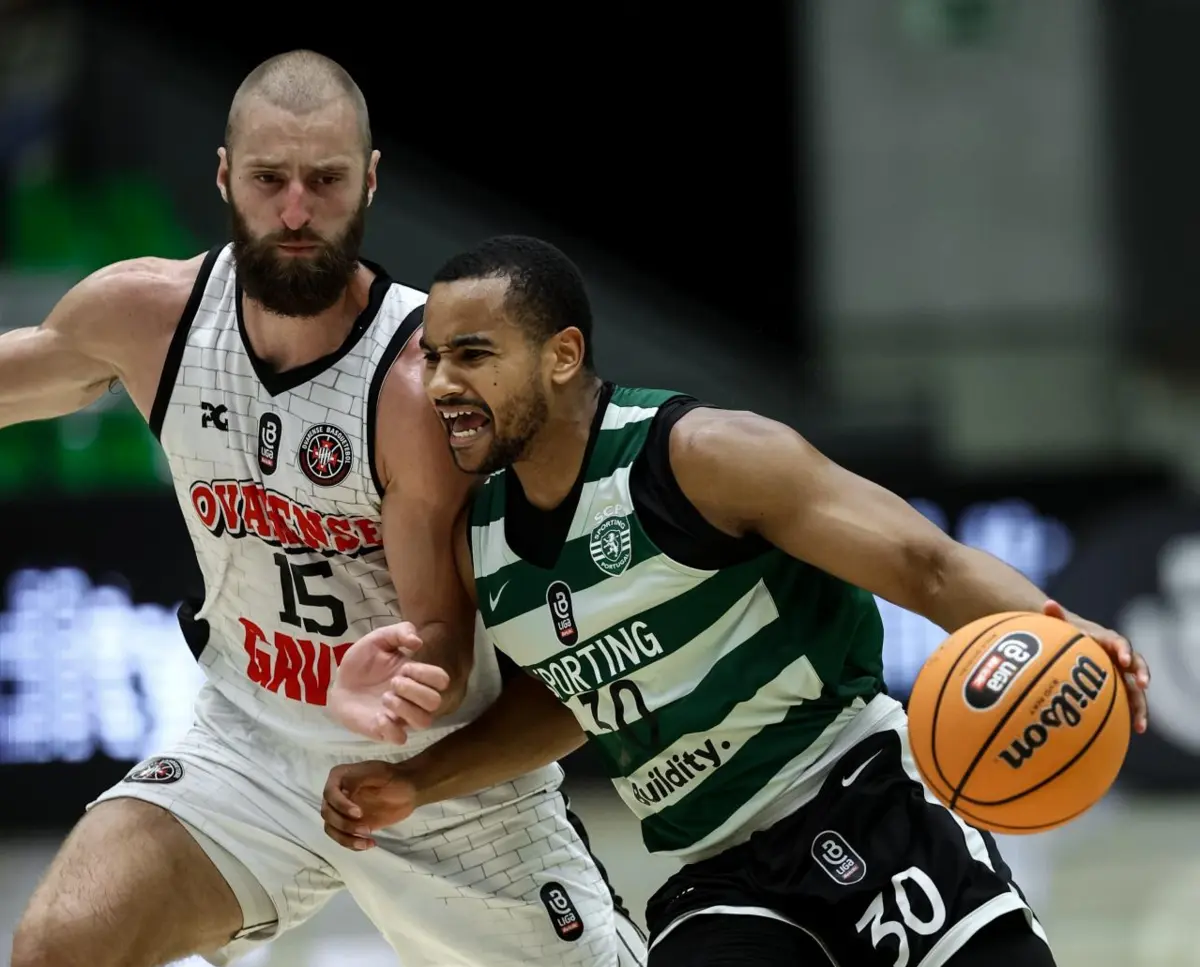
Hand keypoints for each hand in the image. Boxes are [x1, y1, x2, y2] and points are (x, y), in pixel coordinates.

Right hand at [321, 760, 417, 849]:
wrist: (406, 788)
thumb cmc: (391, 776)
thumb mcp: (376, 772)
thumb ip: (358, 778)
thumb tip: (345, 789)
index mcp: (338, 778)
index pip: (329, 794)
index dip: (341, 805)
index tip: (359, 813)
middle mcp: (335, 795)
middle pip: (327, 814)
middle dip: (344, 824)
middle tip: (366, 828)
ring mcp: (341, 812)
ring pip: (331, 829)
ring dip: (346, 838)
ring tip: (367, 842)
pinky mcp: (350, 825)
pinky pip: (342, 837)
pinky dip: (352, 844)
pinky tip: (368, 844)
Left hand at [328, 622, 450, 743]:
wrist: (339, 683)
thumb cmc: (363, 661)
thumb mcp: (379, 639)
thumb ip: (400, 632)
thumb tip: (418, 643)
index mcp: (416, 677)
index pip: (441, 680)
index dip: (427, 674)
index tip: (405, 667)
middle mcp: (413, 699)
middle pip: (435, 702)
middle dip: (415, 690)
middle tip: (393, 682)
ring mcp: (400, 717)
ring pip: (423, 722)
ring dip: (405, 708)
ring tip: (385, 698)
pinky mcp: (383, 732)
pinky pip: (400, 739)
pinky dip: (390, 728)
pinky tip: (377, 716)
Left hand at [1043, 600, 1149, 733]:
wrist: (1075, 642)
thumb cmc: (1068, 633)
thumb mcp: (1062, 625)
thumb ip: (1056, 616)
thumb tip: (1047, 602)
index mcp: (1107, 641)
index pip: (1119, 643)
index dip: (1123, 651)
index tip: (1123, 661)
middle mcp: (1119, 657)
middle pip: (1136, 666)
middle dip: (1141, 674)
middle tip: (1143, 684)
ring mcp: (1121, 674)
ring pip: (1136, 689)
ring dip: (1141, 705)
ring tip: (1140, 725)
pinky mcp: (1119, 688)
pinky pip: (1129, 702)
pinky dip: (1132, 715)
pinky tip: (1134, 732)